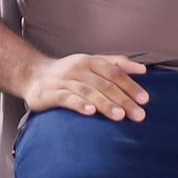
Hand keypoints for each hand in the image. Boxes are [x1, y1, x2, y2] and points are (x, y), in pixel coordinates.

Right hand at [24, 52, 148, 119]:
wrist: (33, 75)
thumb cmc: (69, 72)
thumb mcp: (91, 62)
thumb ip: (116, 64)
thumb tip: (143, 69)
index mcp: (90, 61)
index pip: (115, 72)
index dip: (130, 85)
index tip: (144, 100)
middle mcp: (78, 68)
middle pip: (104, 84)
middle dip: (123, 99)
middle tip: (138, 115)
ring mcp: (64, 80)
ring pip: (88, 91)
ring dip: (105, 103)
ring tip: (119, 116)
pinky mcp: (50, 93)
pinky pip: (67, 98)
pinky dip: (79, 104)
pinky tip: (90, 112)